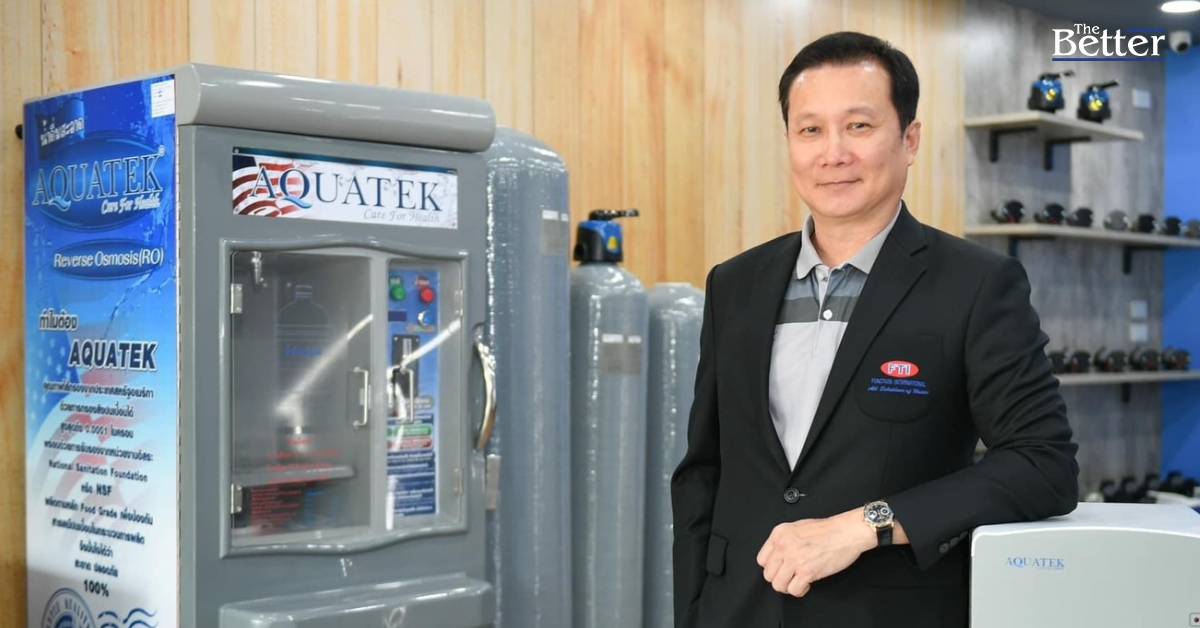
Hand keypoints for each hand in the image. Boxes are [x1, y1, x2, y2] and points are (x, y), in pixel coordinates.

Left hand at [755, 508, 876, 597]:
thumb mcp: (797, 527)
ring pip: (778, 585)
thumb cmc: (827, 529)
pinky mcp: (807, 571)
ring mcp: (794, 559)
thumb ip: (784, 541)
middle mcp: (784, 546)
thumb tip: (778, 556)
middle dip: (780, 579)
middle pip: (768, 574)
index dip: (772, 567)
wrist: (846, 532)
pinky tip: (807, 584)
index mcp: (780, 534)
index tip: (780, 569)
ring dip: (788, 587)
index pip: (761, 559)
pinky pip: (794, 589)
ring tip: (798, 582)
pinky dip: (800, 590)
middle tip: (790, 577)